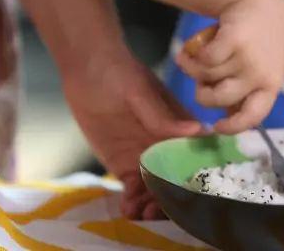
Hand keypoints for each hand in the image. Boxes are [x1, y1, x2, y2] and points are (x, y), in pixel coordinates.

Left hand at [62, 48, 201, 219]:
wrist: (85, 68)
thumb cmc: (119, 71)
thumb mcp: (140, 91)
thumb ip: (163, 117)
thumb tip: (197, 132)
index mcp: (180, 127)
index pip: (196, 156)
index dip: (196, 177)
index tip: (191, 195)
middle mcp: (167, 146)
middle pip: (176, 178)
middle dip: (172, 198)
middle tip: (158, 210)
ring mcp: (145, 157)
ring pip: (155, 188)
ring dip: (152, 204)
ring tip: (142, 213)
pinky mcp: (123, 163)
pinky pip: (132, 187)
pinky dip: (132, 200)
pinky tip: (127, 208)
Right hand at [175, 0, 283, 133]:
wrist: (260, 2)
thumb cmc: (258, 43)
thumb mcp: (259, 69)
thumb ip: (244, 92)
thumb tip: (224, 116)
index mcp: (270, 86)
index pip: (253, 116)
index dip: (233, 126)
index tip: (216, 126)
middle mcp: (260, 75)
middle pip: (219, 98)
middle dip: (202, 94)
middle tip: (199, 84)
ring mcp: (247, 58)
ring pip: (207, 76)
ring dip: (192, 69)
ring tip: (190, 60)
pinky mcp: (233, 40)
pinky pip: (203, 59)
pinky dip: (191, 56)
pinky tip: (188, 51)